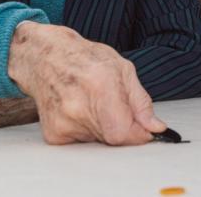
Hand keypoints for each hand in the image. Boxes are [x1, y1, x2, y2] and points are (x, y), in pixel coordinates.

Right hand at [7, 21, 165, 145]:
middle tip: (114, 105)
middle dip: (122, 126)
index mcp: (100, 86)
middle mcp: (77, 107)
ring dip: (104, 127)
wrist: (46, 58)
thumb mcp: (123, 69)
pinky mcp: (53, 134)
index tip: (145, 131)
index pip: (122, 132)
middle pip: (113, 137)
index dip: (138, 135)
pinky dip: (88, 129)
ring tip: (93, 102)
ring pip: (99, 140)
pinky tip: (80, 108)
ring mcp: (62, 122)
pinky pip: (83, 141)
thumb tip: (155, 127)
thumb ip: (141, 102)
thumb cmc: (85, 58)